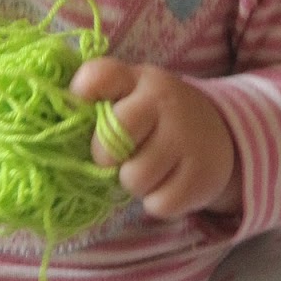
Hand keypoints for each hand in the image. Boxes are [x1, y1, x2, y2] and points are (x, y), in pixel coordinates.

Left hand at [70, 58, 240, 220]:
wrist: (221, 136)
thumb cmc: (156, 119)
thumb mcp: (132, 94)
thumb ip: (99, 98)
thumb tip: (60, 120)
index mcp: (138, 79)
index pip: (98, 76)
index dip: (82, 94)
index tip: (84, 109)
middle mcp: (164, 102)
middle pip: (112, 139)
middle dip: (105, 157)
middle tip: (117, 157)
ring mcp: (186, 138)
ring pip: (134, 178)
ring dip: (134, 183)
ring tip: (148, 170)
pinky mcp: (201, 175)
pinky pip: (159, 203)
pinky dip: (158, 202)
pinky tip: (168, 183)